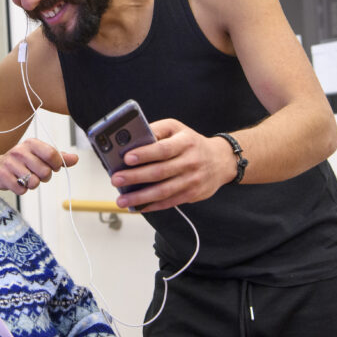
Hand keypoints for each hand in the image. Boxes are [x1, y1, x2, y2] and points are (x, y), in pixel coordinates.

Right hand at [0, 138, 78, 193]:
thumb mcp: (40, 156)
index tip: (53, 167)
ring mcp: (10, 163)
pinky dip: (22, 190)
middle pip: (45, 171)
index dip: (56, 165)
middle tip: (37, 174)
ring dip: (33, 184)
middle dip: (44, 177)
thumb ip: (58, 157)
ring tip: (26, 178)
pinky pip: (22, 190)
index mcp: (31, 143)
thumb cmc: (22, 162)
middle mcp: (20, 151)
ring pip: (34, 182)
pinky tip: (17, 183)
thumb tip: (75, 159)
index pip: (51, 154)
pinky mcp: (2, 176)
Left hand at [110, 119, 235, 211]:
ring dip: (140, 197)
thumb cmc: (191, 143)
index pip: (163, 149)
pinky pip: (169, 202)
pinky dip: (151, 206)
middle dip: (135, 177)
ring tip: (122, 200)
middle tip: (116, 179)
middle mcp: (190, 161)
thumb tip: (131, 140)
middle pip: (160, 172)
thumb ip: (156, 131)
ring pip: (163, 191)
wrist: (220, 161)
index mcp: (185, 142)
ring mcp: (191, 180)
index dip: (145, 154)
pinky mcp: (191, 194)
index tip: (127, 158)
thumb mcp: (176, 129)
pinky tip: (137, 207)